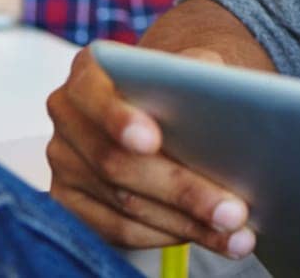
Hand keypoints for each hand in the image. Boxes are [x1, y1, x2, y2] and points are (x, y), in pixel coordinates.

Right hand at [45, 46, 256, 254]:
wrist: (166, 105)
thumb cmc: (181, 84)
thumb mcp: (192, 64)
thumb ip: (199, 70)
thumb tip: (225, 96)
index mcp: (89, 71)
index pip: (93, 94)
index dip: (119, 119)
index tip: (153, 141)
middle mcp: (67, 117)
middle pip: (115, 162)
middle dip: (180, 190)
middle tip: (232, 211)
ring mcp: (64, 164)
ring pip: (123, 204)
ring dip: (185, 223)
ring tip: (235, 232)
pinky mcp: (71, 204)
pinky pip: (118, 230)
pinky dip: (167, 236)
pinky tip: (207, 235)